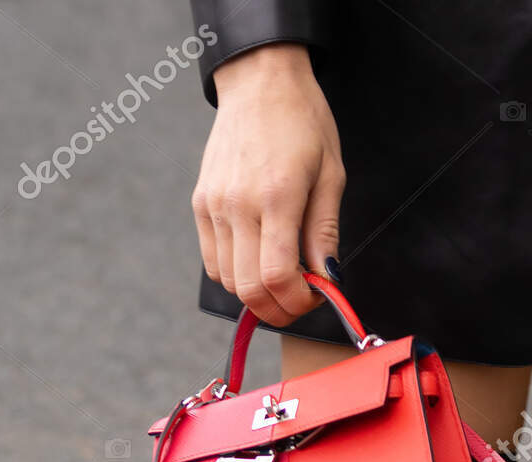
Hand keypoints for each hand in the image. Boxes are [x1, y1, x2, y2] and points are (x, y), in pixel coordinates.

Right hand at [192, 44, 344, 326]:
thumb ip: (325, 232)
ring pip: (228, 280)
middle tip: (300, 300)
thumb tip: (328, 279)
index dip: (298, 302)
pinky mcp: (200, 204)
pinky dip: (236, 274)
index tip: (316, 298)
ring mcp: (214, 206)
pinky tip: (258, 260)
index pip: (277, 277)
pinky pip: (212, 261)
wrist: (259, 82)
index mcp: (277, 196)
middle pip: (249, 288)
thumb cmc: (302, 121)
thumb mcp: (331, 174)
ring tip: (282, 278)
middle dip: (278, 309)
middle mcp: (238, 205)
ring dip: (257, 293)